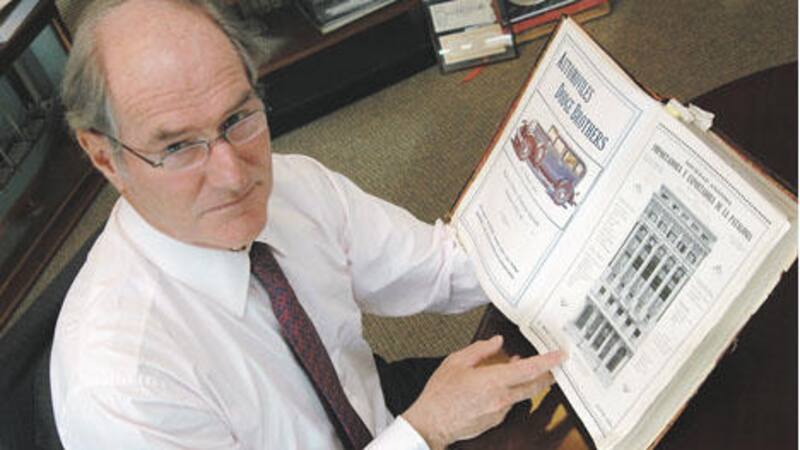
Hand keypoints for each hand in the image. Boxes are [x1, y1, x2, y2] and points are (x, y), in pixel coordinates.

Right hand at [401, 335, 565, 449]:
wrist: (432, 424)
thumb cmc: (440, 395)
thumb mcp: (456, 362)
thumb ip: (480, 349)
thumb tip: (496, 342)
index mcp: (494, 380)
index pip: (530, 369)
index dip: (548, 361)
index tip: (560, 355)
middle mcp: (501, 398)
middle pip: (534, 386)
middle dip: (546, 375)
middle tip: (553, 366)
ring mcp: (500, 412)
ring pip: (522, 395)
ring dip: (525, 383)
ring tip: (518, 370)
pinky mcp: (495, 421)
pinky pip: (509, 404)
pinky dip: (510, 393)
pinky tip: (499, 387)